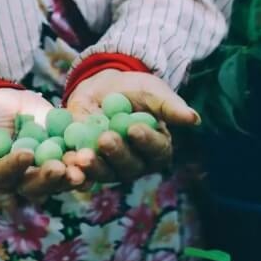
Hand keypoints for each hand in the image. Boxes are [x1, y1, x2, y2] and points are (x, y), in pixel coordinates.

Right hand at [0, 88, 85, 203]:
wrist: (1, 105)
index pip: (4, 174)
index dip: (14, 166)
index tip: (26, 153)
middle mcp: (19, 182)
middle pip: (34, 186)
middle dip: (48, 178)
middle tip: (60, 167)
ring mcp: (41, 173)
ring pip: (58, 181)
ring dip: (71, 175)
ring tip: (82, 165)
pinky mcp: (60, 160)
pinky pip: (74, 166)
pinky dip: (85, 162)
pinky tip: (94, 155)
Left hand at [65, 69, 200, 184]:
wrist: (102, 88)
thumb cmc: (134, 90)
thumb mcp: (152, 91)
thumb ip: (169, 106)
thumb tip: (194, 119)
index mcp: (157, 148)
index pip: (155, 149)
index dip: (145, 140)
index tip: (133, 128)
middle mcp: (136, 164)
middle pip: (129, 166)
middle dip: (116, 153)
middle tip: (105, 139)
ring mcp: (110, 167)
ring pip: (104, 173)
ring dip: (93, 166)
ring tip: (81, 155)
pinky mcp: (87, 165)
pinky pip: (81, 173)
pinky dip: (73, 171)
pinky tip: (65, 163)